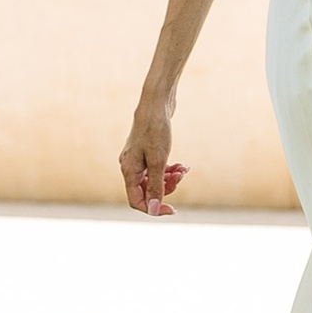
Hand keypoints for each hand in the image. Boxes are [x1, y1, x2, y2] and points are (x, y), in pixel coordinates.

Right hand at [120, 94, 185, 216]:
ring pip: (153, 180)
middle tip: (181, 177)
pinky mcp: (146, 151)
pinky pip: (157, 169)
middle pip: (146, 191)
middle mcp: (129, 166)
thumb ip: (155, 186)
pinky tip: (182, 165)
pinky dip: (169, 169)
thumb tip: (153, 210)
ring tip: (183, 169)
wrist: (156, 102)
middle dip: (166, 188)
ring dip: (170, 178)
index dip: (154, 208)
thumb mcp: (158, 160)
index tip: (173, 209)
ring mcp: (137, 159)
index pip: (137, 201)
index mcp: (128, 171)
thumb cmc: (156, 129)